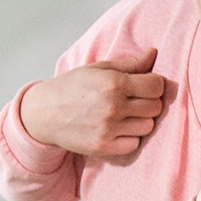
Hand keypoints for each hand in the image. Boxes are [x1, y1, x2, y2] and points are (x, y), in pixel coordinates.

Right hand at [20, 49, 165, 155]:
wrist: (43, 114)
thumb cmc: (73, 87)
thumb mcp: (98, 68)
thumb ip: (130, 63)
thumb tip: (154, 53)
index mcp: (113, 83)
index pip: (157, 86)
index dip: (154, 84)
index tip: (145, 85)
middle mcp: (113, 106)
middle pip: (156, 107)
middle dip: (149, 102)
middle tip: (135, 100)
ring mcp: (108, 129)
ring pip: (148, 126)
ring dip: (141, 120)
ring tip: (126, 114)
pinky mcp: (104, 147)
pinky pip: (135, 144)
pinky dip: (131, 137)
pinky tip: (119, 128)